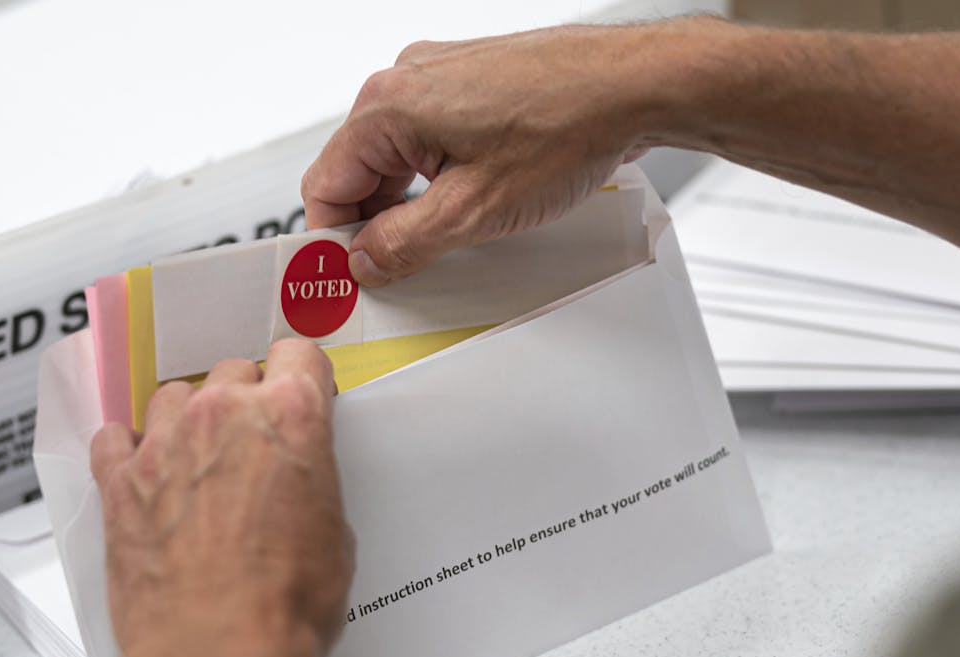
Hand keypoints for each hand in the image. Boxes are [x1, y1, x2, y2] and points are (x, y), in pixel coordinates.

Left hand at [91, 339, 354, 656]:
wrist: (218, 650)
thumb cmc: (282, 605)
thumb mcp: (334, 535)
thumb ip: (311, 484)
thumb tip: (298, 488)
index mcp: (290, 417)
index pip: (298, 356)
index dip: (303, 377)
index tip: (300, 392)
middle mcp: (222, 416)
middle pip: (233, 372)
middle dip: (245, 401)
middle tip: (252, 443)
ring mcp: (164, 443)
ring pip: (173, 396)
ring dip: (187, 420)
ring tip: (197, 461)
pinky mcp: (119, 481)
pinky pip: (113, 438)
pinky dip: (128, 450)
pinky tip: (144, 474)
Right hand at [301, 19, 719, 285]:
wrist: (635, 87)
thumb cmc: (568, 126)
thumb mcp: (472, 212)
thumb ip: (402, 243)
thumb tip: (365, 260)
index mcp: (387, 105)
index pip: (324, 184)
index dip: (333, 241)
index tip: (347, 276)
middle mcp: (406, 81)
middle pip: (358, 171)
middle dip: (374, 224)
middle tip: (399, 268)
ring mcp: (439, 77)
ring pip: (396, 158)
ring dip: (409, 203)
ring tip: (450, 235)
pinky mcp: (470, 83)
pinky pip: (430, 140)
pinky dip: (438, 177)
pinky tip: (471, 202)